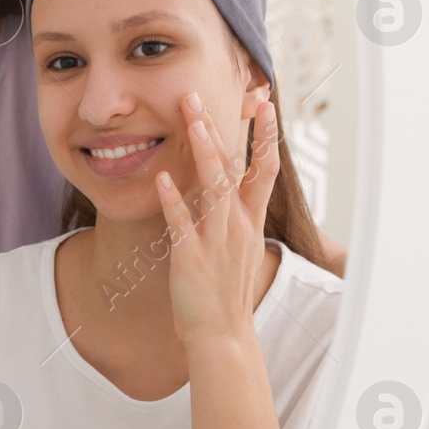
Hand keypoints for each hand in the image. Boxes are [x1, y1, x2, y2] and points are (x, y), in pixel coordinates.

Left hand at [154, 93, 280, 344]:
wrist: (222, 335)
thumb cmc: (225, 289)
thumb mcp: (238, 244)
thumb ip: (234, 212)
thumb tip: (228, 182)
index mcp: (251, 221)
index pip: (264, 167)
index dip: (266, 134)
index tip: (263, 100)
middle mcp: (238, 226)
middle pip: (237, 167)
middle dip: (226, 128)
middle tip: (208, 94)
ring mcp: (217, 241)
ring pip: (215, 189)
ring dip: (204, 153)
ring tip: (193, 121)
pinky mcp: (192, 258)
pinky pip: (182, 225)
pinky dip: (173, 201)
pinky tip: (162, 179)